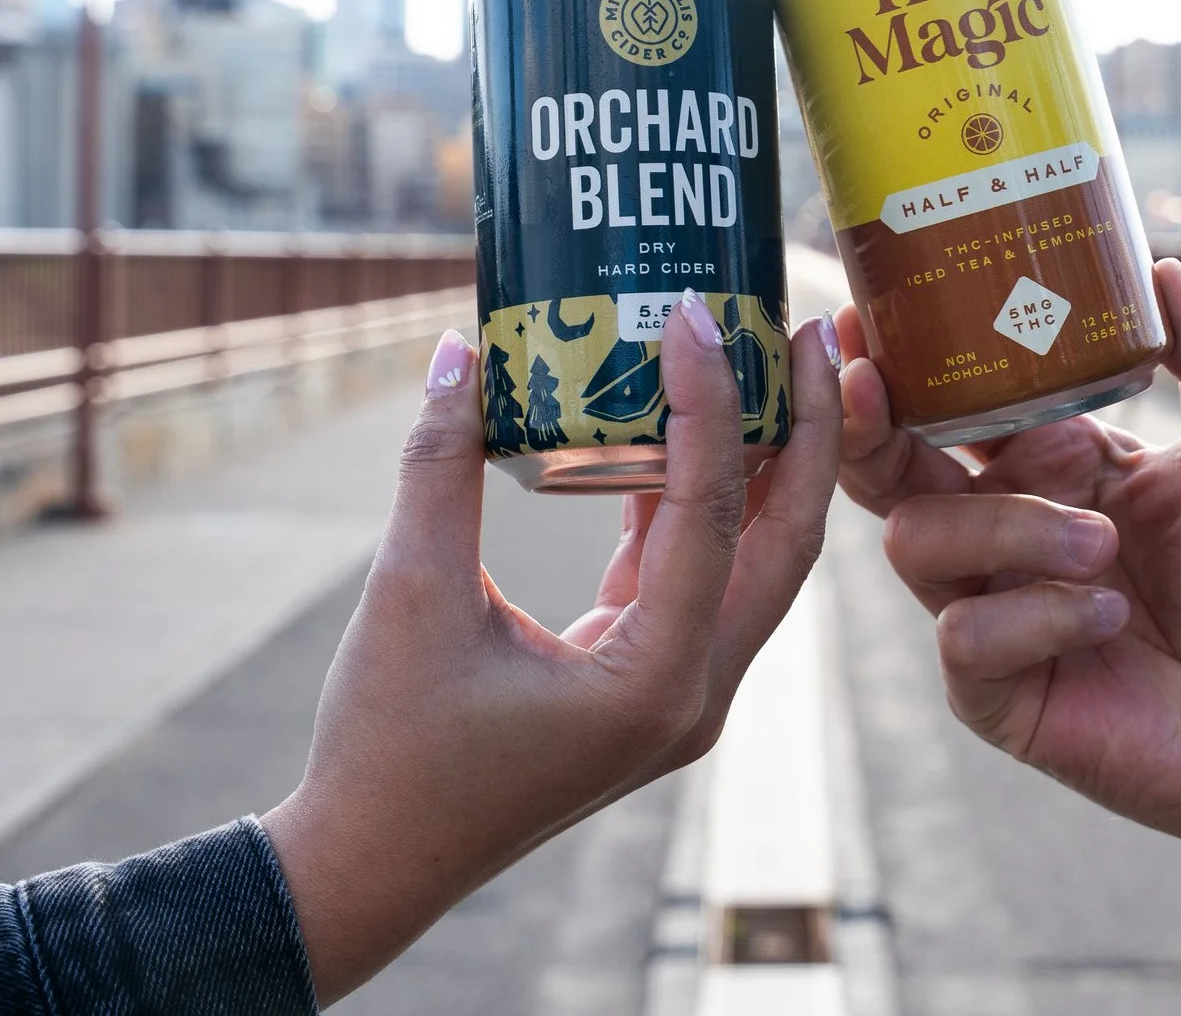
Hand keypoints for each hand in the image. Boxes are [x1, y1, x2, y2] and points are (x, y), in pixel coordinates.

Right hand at [262, 292, 841, 1004]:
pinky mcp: (649, 683)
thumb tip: (456, 352)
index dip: (711, 403)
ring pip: (756, 560)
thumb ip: (438, 467)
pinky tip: (678, 425)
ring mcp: (680, 694)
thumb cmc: (387, 746)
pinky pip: (700, 578)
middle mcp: (694, 692)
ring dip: (767, 462)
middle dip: (809, 429)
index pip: (713, 514)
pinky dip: (698, 502)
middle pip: (787, 540)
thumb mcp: (410, 595)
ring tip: (767, 359)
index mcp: (655, 681)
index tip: (691, 315)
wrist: (371, 865)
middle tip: (809, 327)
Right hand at [837, 259, 1180, 880]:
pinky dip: (1035, 614)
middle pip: (884, 471)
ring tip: (1102, 544)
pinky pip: (964, 639)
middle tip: (873, 387)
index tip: (868, 315)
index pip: (938, 404)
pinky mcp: (996, 696)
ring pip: (919, 543)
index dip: (894, 363)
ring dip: (1007, 528)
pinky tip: (1108, 614)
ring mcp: (990, 614)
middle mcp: (996, 534)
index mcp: (1037, 465)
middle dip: (866, 425)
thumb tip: (1167, 272)